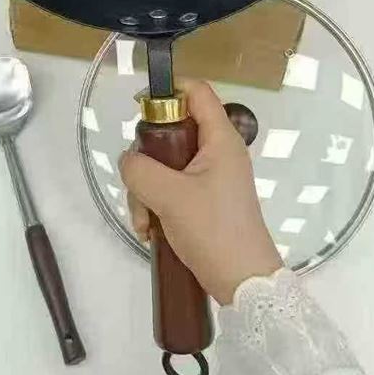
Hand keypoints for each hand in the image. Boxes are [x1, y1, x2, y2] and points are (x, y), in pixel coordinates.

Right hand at [119, 80, 281, 304]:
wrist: (244, 283)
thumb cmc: (214, 230)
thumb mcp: (171, 196)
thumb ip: (140, 170)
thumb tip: (129, 161)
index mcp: (220, 139)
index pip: (197, 92)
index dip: (168, 91)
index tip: (139, 109)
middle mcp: (217, 152)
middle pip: (171, 133)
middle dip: (146, 160)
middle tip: (139, 184)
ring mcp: (211, 178)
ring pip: (166, 166)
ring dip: (146, 191)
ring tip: (146, 222)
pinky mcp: (204, 201)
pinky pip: (171, 190)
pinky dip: (156, 206)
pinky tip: (150, 231)